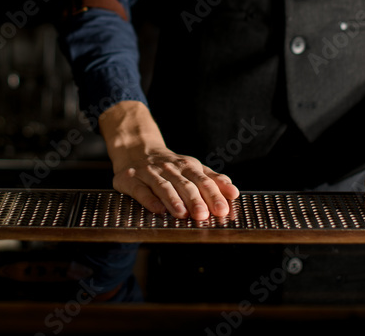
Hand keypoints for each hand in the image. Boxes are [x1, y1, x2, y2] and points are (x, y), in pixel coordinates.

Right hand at [99, 101, 238, 220]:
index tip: (222, 209)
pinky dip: (149, 200)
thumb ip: (212, 180)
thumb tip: (233, 192)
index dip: (213, 195)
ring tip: (182, 214)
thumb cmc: (169, 166)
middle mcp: (169, 168)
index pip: (203, 181)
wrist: (135, 149)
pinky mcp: (130, 179)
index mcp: (187, 166)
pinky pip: (141, 190)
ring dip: (173, 200)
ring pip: (163, 186)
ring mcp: (149, 172)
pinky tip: (158, 210)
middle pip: (184, 184)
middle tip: (203, 215)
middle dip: (195, 200)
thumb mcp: (192, 168)